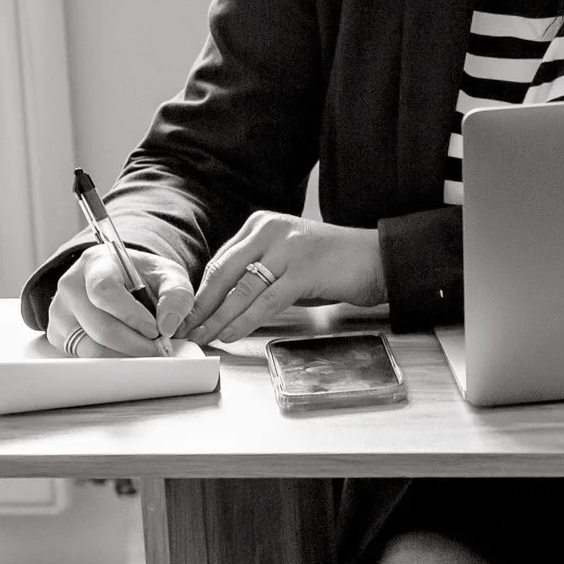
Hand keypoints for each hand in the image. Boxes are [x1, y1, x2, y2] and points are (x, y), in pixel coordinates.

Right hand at [47, 243, 191, 357]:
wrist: (121, 279)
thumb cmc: (144, 277)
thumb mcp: (169, 276)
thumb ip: (176, 295)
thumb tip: (167, 326)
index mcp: (96, 264)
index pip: (104, 291)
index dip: (131, 315)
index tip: (155, 329)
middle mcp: (70, 286)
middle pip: (99, 327)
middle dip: (135, 344)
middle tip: (158, 349)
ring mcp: (60, 312)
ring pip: (90, 348)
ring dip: (124, 356)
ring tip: (146, 352)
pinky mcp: (57, 334)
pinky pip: (84, 357)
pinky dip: (110, 360)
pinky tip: (128, 352)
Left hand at [180, 211, 385, 344]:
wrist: (379, 258)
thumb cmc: (334, 264)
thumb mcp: (289, 260)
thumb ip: (259, 272)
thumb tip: (224, 303)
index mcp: (262, 225)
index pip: (220, 261)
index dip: (200, 292)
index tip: (187, 315)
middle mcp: (270, 231)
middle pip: (223, 273)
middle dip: (200, 307)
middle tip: (183, 330)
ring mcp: (287, 249)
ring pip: (240, 289)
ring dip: (217, 318)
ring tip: (202, 338)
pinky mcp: (303, 270)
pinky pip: (265, 301)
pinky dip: (244, 321)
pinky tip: (230, 334)